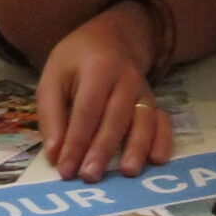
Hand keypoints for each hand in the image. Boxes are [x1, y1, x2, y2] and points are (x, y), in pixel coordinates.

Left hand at [38, 4, 172, 181]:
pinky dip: (162, 141)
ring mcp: (144, 92)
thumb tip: (55, 156)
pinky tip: (157, 160)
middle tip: (90, 177)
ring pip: (143, 122)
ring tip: (127, 172)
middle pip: (115, 119)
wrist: (113, 39)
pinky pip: (163, 122)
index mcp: (97, 69)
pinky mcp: (154, 103)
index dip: (76, 142)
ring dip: (136, 148)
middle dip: (103, 150)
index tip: (66, 170)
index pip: (86, 110)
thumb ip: (51, 115)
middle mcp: (126, 79)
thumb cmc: (77, 62)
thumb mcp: (53, 77)